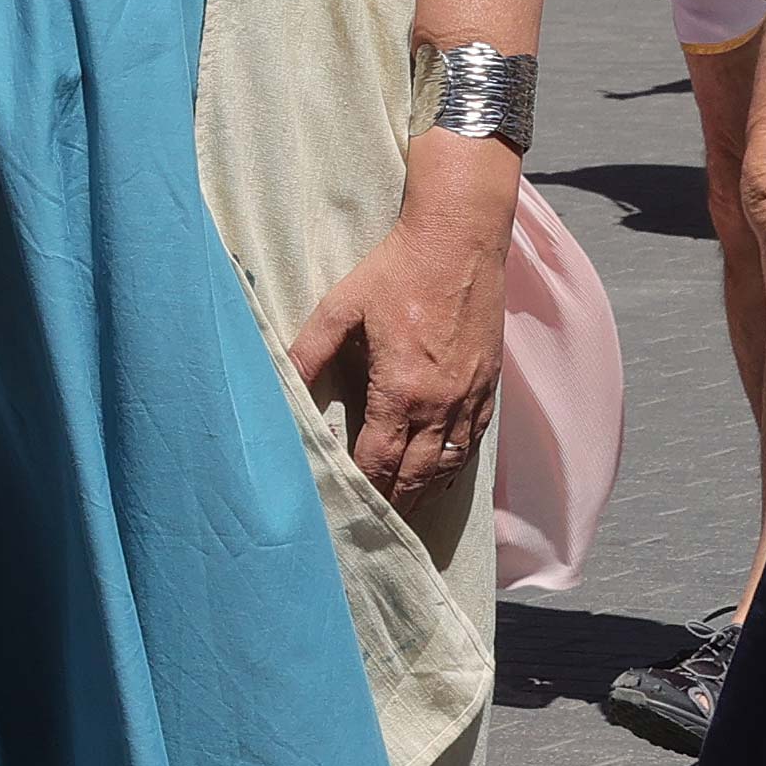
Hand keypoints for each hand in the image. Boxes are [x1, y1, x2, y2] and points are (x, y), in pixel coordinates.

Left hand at [289, 131, 513, 505]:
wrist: (459, 239)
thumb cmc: (397, 270)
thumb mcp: (342, 306)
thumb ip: (309, 350)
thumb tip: (277, 380)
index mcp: (400, 390)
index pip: (378, 460)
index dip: (361, 486)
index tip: (344, 506)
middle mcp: (439, 404)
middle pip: (415, 474)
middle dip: (393, 502)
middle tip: (372, 526)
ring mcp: (469, 397)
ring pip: (447, 466)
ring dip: (425, 493)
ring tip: (404, 513)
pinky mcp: (489, 385)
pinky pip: (473, 443)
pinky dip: (455, 468)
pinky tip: (443, 478)